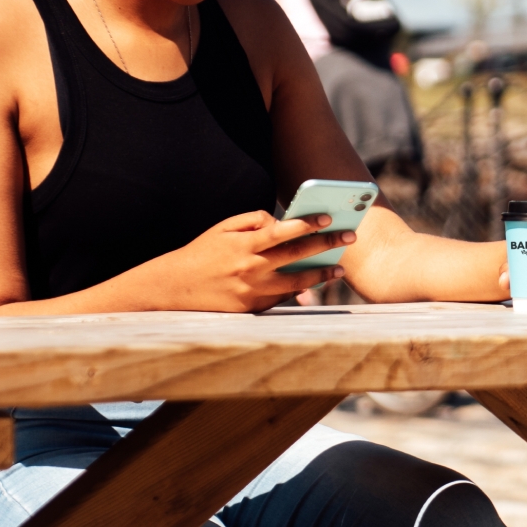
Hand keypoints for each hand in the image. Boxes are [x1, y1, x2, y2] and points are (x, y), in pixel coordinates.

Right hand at [155, 210, 355, 312]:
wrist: (176, 287)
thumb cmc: (202, 252)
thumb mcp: (223, 228)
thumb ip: (252, 220)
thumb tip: (279, 222)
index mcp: (244, 245)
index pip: (282, 232)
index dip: (307, 224)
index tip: (328, 218)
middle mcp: (251, 269)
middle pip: (296, 256)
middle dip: (326, 245)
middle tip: (350, 237)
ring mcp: (252, 291)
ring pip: (295, 283)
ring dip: (320, 274)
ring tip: (338, 269)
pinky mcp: (251, 309)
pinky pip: (281, 298)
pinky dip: (297, 291)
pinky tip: (312, 283)